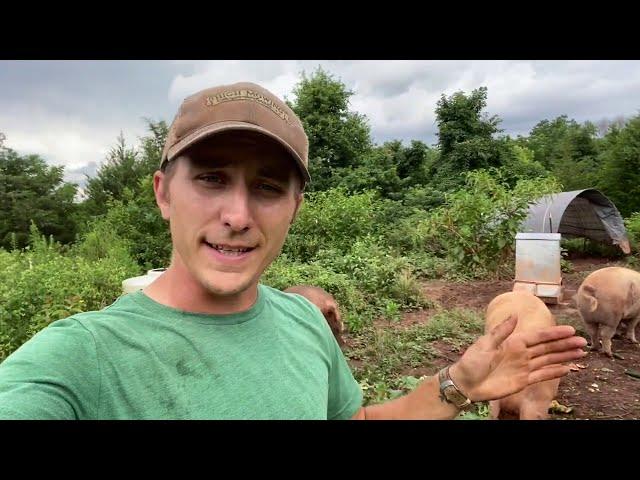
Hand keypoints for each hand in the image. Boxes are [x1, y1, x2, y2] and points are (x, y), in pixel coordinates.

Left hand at [449, 315, 586, 401]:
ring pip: (548, 360)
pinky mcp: (522, 381)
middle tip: (583, 342)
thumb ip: (501, 331)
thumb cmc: (471, 362)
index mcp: (513, 342)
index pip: (538, 336)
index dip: (554, 334)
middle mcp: (521, 353)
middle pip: (548, 347)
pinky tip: (568, 369)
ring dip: (564, 357)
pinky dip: (554, 372)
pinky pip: (542, 376)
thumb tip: (515, 314)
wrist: (465, 384)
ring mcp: (523, 367)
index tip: (571, 330)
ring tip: (581, 353)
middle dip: (565, 344)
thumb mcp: (485, 344)